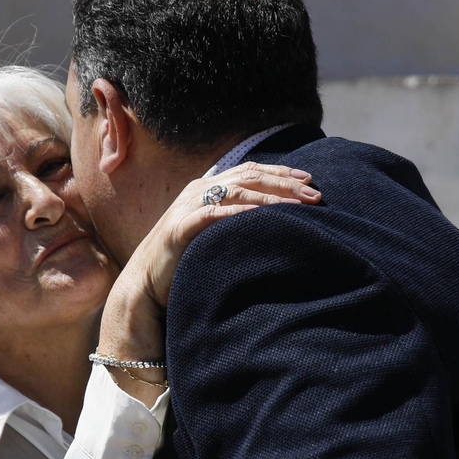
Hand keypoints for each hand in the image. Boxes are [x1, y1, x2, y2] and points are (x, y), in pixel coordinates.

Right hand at [98, 163, 318, 378]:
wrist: (144, 287)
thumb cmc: (183, 264)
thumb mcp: (214, 236)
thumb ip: (236, 222)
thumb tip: (275, 224)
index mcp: (207, 188)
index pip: (250, 172)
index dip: (281, 173)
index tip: (310, 180)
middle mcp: (198, 190)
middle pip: (248, 177)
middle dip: (285, 183)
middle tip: (315, 194)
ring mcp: (188, 207)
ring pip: (236, 191)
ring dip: (271, 197)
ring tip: (299, 206)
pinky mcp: (180, 227)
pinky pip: (214, 214)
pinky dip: (240, 213)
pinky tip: (263, 216)